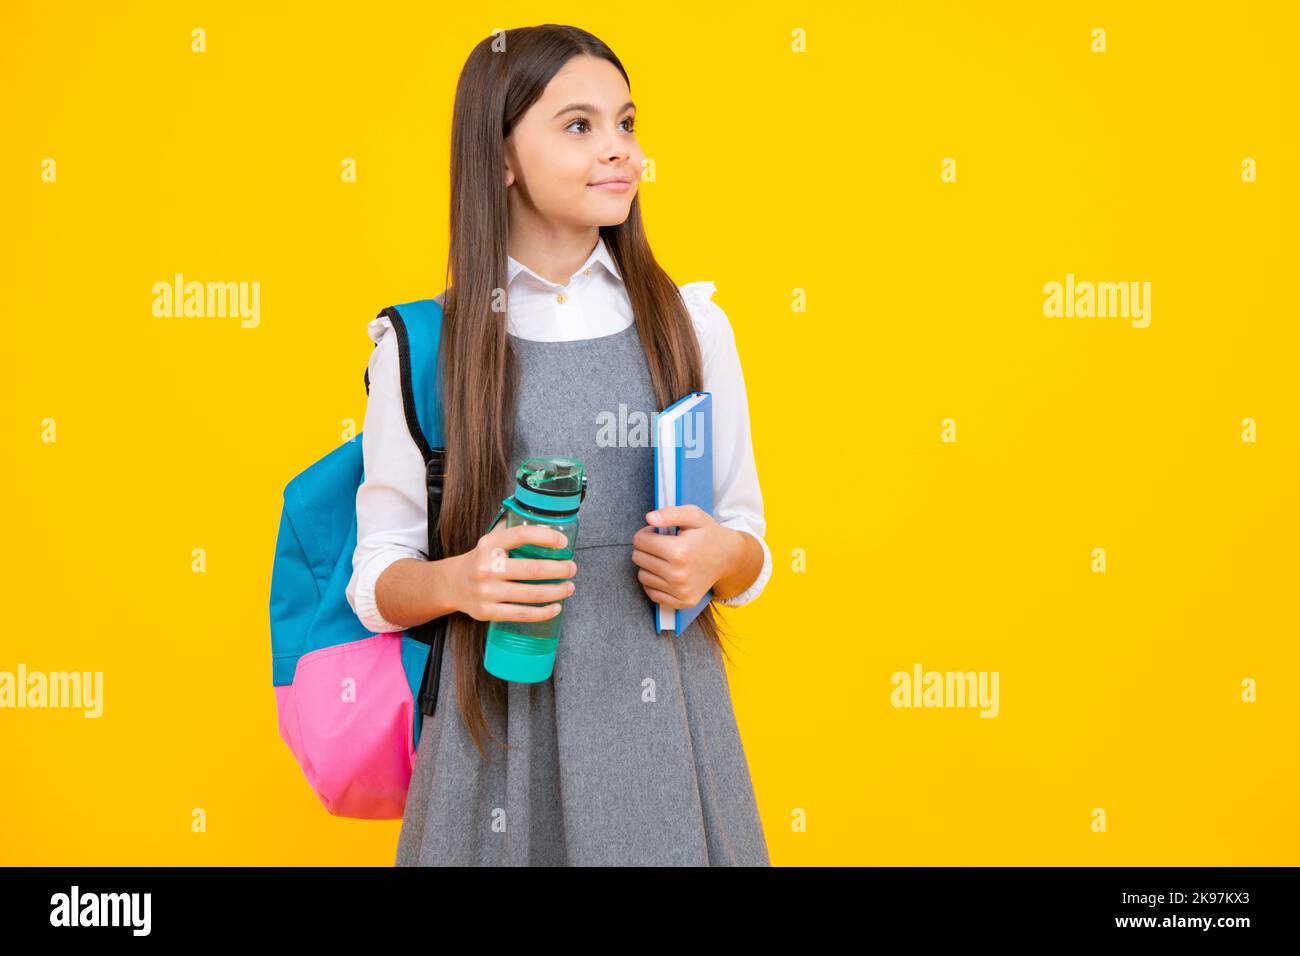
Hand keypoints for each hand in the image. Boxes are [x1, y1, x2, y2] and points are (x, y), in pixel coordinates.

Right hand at [446, 522, 576, 623]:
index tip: (564, 542)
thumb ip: (513, 531)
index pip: (521, 535)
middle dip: (559, 570)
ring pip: (530, 594)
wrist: (451, 584)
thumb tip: (545, 523)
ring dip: (556, 591)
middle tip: (572, 568)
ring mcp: (486, 591)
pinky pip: (521, 614)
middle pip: (532, 570)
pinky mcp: (487, 612)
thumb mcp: (490, 540)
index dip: (546, 537)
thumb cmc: (480, 560)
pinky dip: (543, 612)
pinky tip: (556, 607)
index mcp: (489, 544)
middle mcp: (487, 567)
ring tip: (569, 587)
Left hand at [631, 505, 733, 609]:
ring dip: (649, 566)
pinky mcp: (682, 602)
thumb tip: (649, 518)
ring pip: (642, 576)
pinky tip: (666, 573)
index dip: (646, 533)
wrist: (730, 558)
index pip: (640, 541)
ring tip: (665, 558)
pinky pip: (652, 593)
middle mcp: (678, 575)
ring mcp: (680, 591)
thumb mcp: (694, 516)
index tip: (658, 533)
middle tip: (662, 545)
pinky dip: (654, 583)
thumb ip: (670, 513)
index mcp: (679, 551)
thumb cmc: (709, 534)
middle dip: (645, 548)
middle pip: (638, 558)